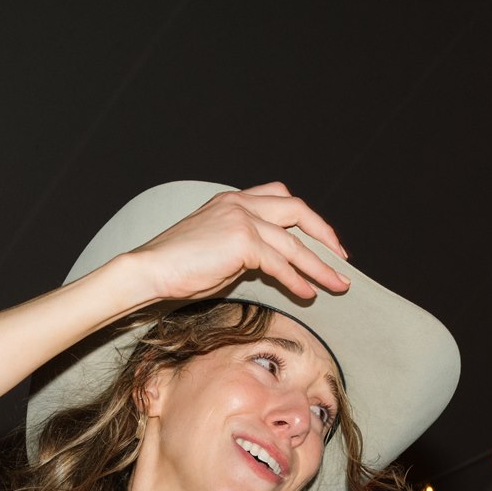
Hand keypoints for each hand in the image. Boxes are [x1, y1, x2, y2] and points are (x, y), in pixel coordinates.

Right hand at [117, 182, 351, 306]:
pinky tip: (308, 293)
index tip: (322, 239)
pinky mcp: (242, 241)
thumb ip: (247, 247)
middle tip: (341, 258)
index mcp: (232, 199)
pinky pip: (280, 262)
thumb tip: (275, 264)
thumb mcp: (218, 249)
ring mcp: (241, 219)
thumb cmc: (178, 266)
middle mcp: (240, 202)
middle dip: (323, 234)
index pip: (280, 197)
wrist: (150, 269)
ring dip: (320, 266)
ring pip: (293, 241)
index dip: (305, 218)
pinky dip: (297, 279)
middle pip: (297, 209)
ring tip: (338, 285)